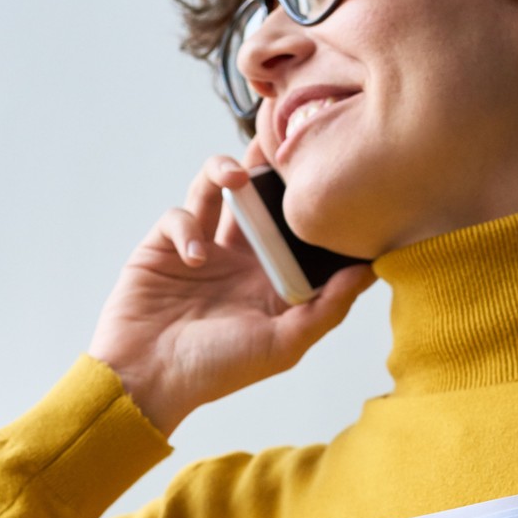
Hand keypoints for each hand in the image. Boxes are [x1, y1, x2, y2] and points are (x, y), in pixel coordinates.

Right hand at [87, 140, 377, 436]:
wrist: (148, 379)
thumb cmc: (217, 371)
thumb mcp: (283, 345)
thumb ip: (327, 309)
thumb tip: (369, 271)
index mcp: (272, 279)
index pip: (298, 227)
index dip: (310, 200)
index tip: (327, 171)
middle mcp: (240, 258)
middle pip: (259, 195)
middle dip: (267, 164)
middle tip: (280, 138)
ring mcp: (201, 246)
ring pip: (215, 186)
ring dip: (225, 170)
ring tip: (236, 176)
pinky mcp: (163, 245)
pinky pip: (178, 214)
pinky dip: (186, 227)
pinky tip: (194, 257)